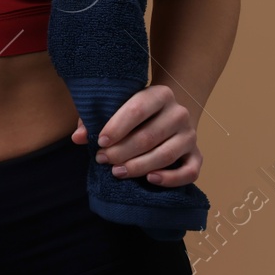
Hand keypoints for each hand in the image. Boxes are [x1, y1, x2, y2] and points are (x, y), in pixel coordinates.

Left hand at [69, 84, 202, 185]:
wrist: (168, 116)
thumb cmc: (134, 114)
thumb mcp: (116, 108)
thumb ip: (93, 119)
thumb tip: (77, 137)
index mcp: (160, 94)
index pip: (137, 109)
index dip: (117, 127)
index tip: (100, 141)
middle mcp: (179, 113)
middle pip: (149, 136)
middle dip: (122, 151)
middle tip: (102, 160)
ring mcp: (190, 135)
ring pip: (166, 155)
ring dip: (139, 166)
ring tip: (117, 172)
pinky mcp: (196, 156)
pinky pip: (189, 172)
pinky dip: (170, 179)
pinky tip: (150, 180)